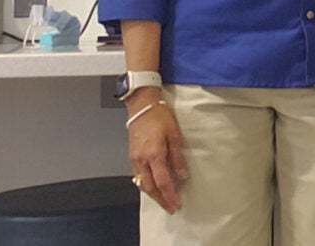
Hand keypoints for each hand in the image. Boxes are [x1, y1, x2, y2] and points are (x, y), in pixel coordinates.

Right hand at [127, 94, 187, 213]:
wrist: (141, 106)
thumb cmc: (159, 117)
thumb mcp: (174, 135)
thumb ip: (177, 157)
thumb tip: (182, 175)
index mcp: (154, 155)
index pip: (163, 182)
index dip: (170, 195)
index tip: (177, 204)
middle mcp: (142, 160)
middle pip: (150, 188)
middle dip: (161, 200)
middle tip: (170, 208)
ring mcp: (134, 159)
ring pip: (142, 184)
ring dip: (153, 195)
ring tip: (163, 201)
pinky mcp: (132, 156)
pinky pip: (137, 176)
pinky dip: (145, 185)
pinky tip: (152, 186)